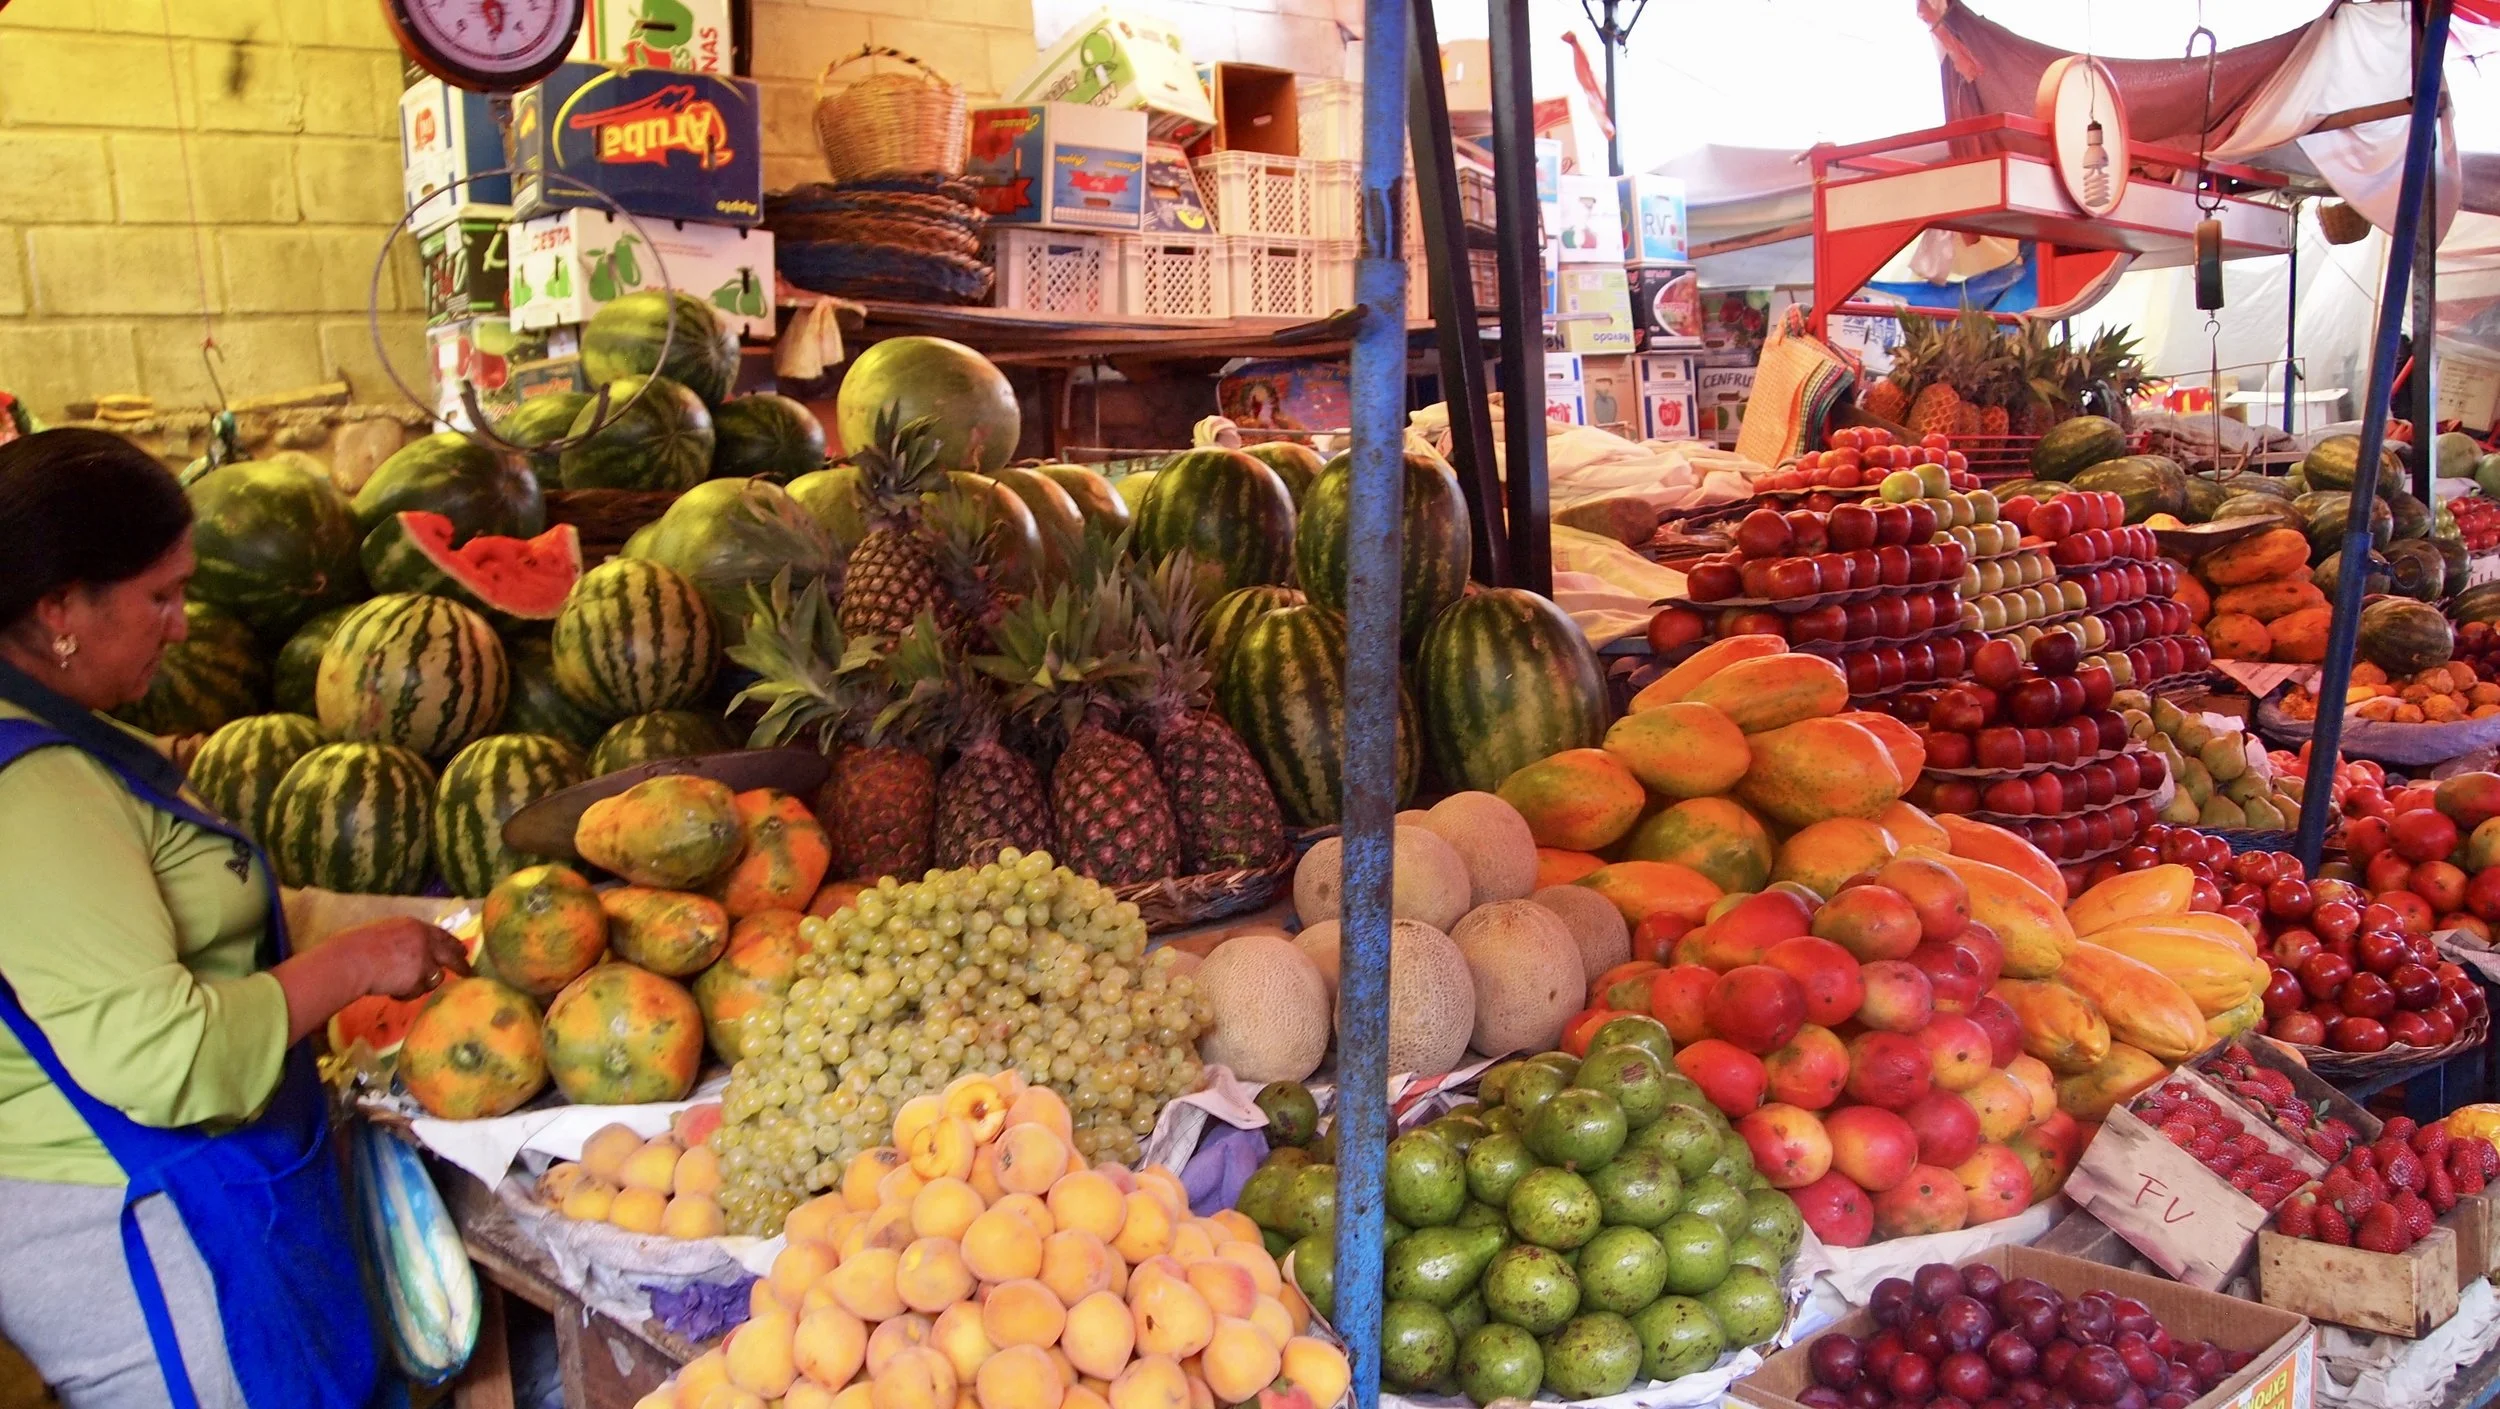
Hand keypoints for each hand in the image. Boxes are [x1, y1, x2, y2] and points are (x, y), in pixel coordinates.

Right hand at [333, 918, 471, 1000]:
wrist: (352, 959)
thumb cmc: (357, 947)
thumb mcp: (385, 934)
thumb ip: (405, 941)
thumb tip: (414, 953)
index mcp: (415, 926)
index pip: (441, 935)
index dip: (452, 944)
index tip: (462, 950)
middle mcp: (425, 941)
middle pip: (451, 954)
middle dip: (462, 965)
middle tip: (470, 972)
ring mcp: (425, 959)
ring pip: (435, 977)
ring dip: (420, 984)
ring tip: (396, 984)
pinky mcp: (420, 978)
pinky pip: (418, 991)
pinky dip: (406, 994)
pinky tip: (390, 990)